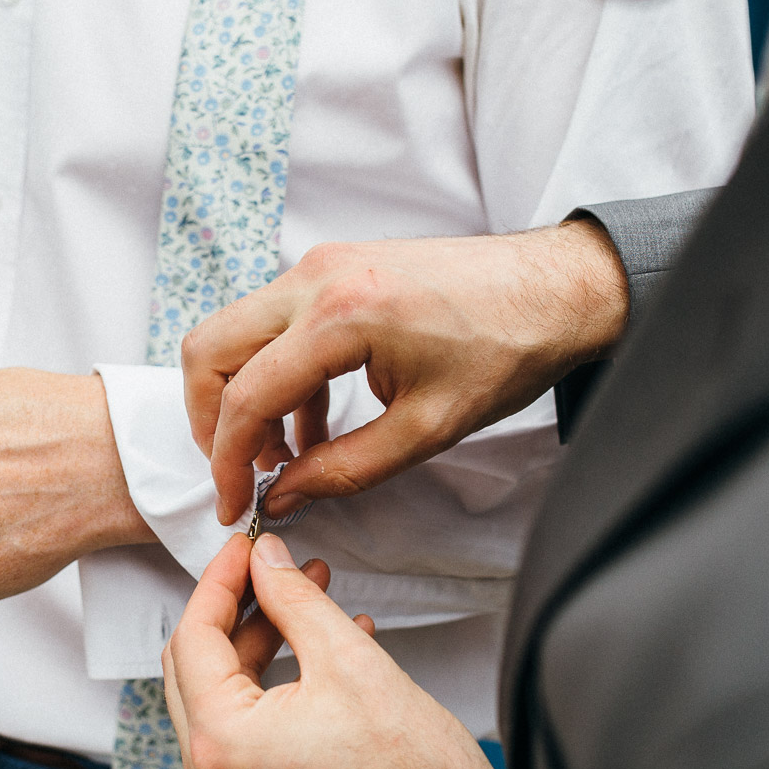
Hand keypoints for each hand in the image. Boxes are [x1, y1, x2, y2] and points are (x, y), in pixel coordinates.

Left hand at [162, 532, 523, 768]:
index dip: (221, 580)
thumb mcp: (350, 662)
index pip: (194, 636)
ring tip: (308, 599)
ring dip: (260, 642)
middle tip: (276, 569)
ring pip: (221, 695)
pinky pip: (244, 728)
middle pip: (196, 665)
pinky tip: (322, 649)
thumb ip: (294, 600)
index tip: (247, 546)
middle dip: (237, 608)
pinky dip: (273, 684)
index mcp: (221, 742)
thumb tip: (266, 560)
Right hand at [182, 222, 628, 524]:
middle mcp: (316, 277)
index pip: (245, 396)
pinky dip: (276, 375)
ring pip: (236, 332)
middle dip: (211, 421)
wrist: (558, 288)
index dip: (227, 462)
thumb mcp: (427, 428)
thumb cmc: (508, 348)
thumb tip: (283, 496)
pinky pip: (275, 323)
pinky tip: (312, 426)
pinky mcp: (335, 268)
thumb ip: (344, 470)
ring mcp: (321, 264)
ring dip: (244, 397)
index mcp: (339, 315)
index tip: (233, 504)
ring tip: (283, 457)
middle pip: (211, 349)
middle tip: (238, 473)